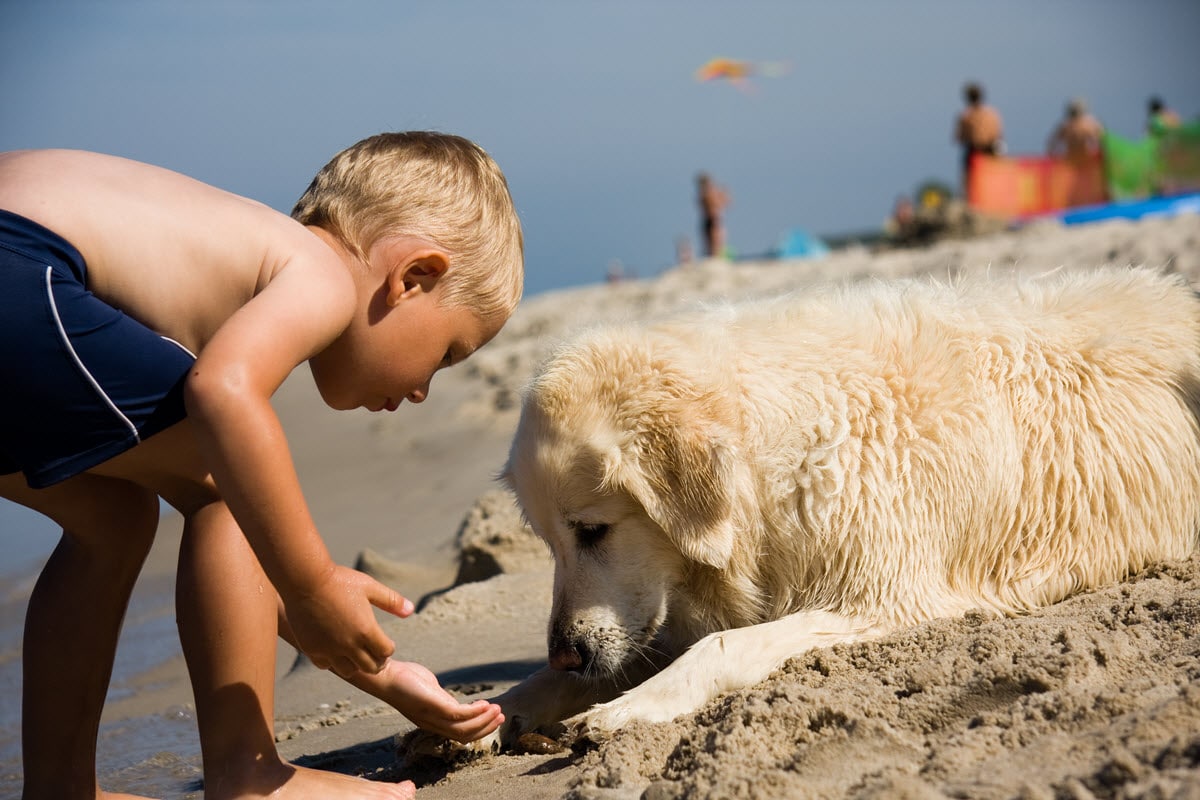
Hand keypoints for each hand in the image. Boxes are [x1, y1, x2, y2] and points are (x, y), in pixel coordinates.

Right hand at [285, 564, 413, 676]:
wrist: (305, 580)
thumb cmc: (341, 581)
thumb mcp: (370, 587)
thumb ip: (392, 601)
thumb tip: (411, 610)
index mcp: (366, 630)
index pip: (386, 653)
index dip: (388, 648)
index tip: (386, 643)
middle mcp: (349, 645)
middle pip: (371, 667)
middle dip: (377, 661)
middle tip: (376, 654)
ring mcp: (329, 649)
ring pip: (349, 671)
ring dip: (356, 664)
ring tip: (356, 654)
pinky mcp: (312, 649)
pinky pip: (326, 665)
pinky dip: (333, 661)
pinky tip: (335, 650)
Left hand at [376, 660, 504, 742]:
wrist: (385, 676)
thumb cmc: (404, 680)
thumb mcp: (426, 691)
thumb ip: (439, 698)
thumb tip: (447, 697)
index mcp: (433, 722)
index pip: (459, 734)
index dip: (479, 729)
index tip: (494, 718)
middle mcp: (433, 724)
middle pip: (465, 735)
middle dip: (486, 727)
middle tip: (501, 717)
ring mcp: (433, 716)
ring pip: (464, 728)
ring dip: (484, 721)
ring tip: (497, 709)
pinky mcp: (433, 705)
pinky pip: (459, 715)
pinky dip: (475, 712)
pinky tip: (484, 703)